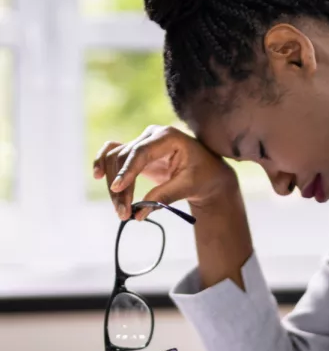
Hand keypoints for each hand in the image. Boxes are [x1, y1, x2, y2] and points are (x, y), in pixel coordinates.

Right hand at [92, 125, 237, 220]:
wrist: (209, 174)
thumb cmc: (204, 177)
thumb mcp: (189, 187)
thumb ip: (164, 197)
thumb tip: (138, 214)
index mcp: (168, 137)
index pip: (141, 152)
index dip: (127, 171)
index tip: (117, 189)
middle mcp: (151, 135)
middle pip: (124, 157)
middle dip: (120, 187)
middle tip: (123, 213)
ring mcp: (142, 142)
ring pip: (115, 159)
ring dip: (113, 185)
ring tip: (121, 211)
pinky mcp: (137, 153)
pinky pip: (113, 154)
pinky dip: (103, 164)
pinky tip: (97, 175)